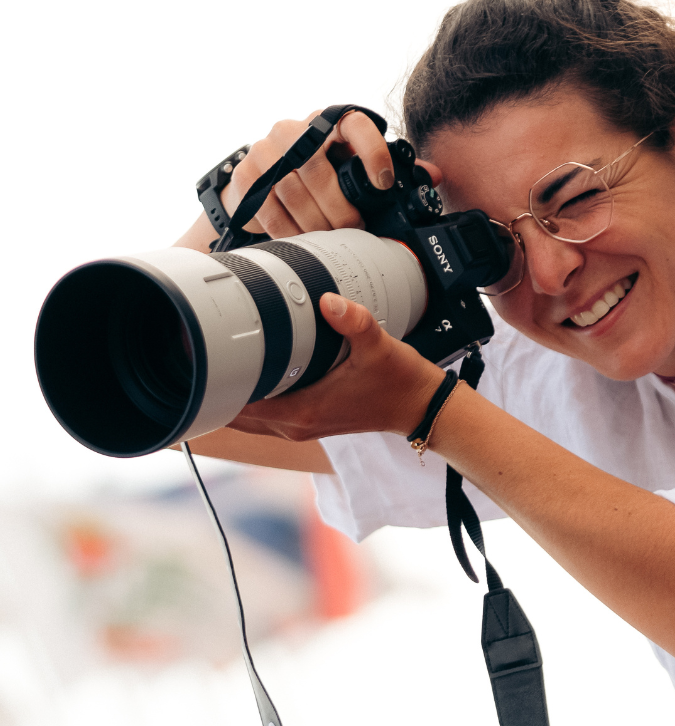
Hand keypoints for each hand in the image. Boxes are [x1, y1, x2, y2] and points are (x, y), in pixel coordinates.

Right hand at [224, 109, 391, 236]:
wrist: (265, 178)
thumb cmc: (320, 174)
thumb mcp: (353, 166)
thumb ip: (392, 169)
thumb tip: (433, 175)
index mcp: (330, 123)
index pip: (354, 123)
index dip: (372, 151)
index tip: (384, 183)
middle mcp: (295, 131)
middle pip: (319, 170)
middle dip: (340, 209)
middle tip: (354, 228)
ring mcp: (266, 150)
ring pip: (294, 193)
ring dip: (317, 224)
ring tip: (331, 238)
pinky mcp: (246, 175)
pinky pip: (270, 211)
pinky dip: (291, 231)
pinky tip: (303, 239)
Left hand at [226, 293, 445, 441]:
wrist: (421, 406)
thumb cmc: (400, 382)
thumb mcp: (379, 346)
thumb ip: (353, 321)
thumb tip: (328, 300)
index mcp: (304, 412)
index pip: (240, 408)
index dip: (216, 388)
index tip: (202, 361)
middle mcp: (296, 424)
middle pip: (235, 416)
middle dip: (218, 390)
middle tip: (206, 353)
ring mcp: (302, 425)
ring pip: (249, 418)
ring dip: (234, 395)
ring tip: (223, 362)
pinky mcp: (310, 420)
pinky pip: (267, 415)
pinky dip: (254, 398)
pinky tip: (255, 372)